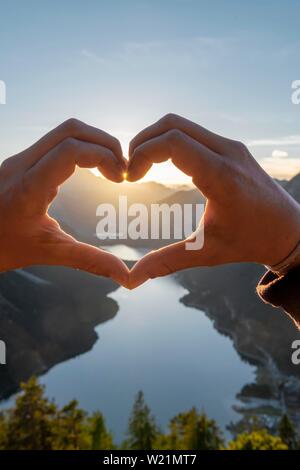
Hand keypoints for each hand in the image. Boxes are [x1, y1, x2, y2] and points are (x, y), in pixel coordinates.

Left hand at [0, 118, 128, 285]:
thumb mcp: (48, 253)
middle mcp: (21, 165)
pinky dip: (81, 147)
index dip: (103, 156)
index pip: (70, 150)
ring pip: (63, 131)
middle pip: (70, 130)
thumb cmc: (3, 248)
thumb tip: (123, 275)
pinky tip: (93, 168)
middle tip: (122, 168)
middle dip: (105, 143)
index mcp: (28, 188)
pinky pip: (56, 141)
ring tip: (111, 166)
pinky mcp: (22, 161)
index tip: (119, 178)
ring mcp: (19, 160)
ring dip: (93, 142)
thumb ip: (89, 260)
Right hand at [127, 113, 299, 287]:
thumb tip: (132, 279)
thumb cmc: (250, 242)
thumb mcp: (206, 253)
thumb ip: (167, 262)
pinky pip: (194, 132)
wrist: (288, 231)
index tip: (131, 178)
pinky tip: (161, 163)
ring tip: (141, 165)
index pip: (172, 143)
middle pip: (172, 124)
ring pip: (182, 124)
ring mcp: (231, 146)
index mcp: (222, 177)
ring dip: (155, 139)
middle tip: (129, 168)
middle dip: (142, 142)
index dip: (142, 154)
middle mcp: (228, 153)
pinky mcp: (232, 147)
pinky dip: (171, 141)